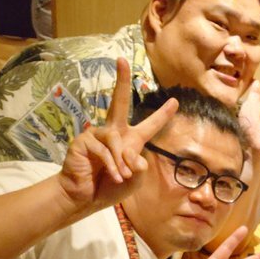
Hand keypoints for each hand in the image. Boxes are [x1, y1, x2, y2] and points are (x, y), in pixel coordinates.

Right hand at [58, 57, 176, 210]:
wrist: (84, 197)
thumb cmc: (110, 188)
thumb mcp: (133, 181)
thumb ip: (138, 169)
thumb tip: (137, 159)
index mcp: (131, 141)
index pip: (150, 126)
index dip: (163, 114)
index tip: (175, 101)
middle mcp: (114, 133)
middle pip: (119, 103)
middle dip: (121, 81)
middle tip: (122, 61)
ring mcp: (97, 135)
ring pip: (116, 139)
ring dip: (122, 161)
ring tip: (122, 177)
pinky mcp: (84, 141)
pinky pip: (104, 149)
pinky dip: (112, 165)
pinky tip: (114, 176)